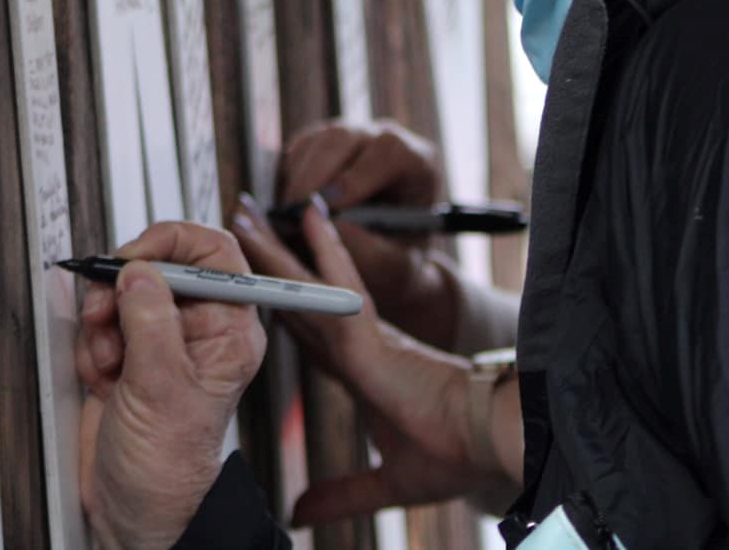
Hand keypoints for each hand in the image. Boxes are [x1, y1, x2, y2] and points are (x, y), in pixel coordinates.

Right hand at [77, 222, 268, 549]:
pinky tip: (103, 381)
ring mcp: (161, 343)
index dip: (173, 243)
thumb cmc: (169, 466)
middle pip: (159, 268)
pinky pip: (102, 327)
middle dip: (124, 292)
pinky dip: (93, 349)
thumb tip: (139, 271)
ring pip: (123, 295)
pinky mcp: (128, 358)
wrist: (135, 511)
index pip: (215, 254)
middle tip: (108, 316)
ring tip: (110, 364)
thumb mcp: (162, 389)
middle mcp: (198, 330)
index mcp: (229, 329)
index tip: (136, 257)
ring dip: (105, 327)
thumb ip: (150, 323)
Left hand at [232, 193, 520, 524]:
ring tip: (245, 212)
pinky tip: (310, 216)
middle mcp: (359, 347)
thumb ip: (341, 495)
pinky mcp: (374, 337)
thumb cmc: (456, 456)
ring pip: (307, 285)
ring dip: (274, 249)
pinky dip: (324, 250)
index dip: (280, 308)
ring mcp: (364, 337)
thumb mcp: (386, 484)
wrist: (492, 442)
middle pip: (298, 299)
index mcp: (363, 375)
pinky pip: (340, 285)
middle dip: (265, 264)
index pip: (309, 335)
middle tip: (237, 224)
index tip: (253, 284)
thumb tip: (299, 515)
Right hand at [280, 121, 461, 348]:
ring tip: (291, 222)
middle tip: (293, 216)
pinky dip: (288, 180)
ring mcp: (352, 136)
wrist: (385, 254)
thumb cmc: (397, 257)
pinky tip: (292, 213)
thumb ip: (368, 249)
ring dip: (297, 180)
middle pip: (342, 137)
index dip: (356, 177)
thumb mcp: (393, 265)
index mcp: (417, 162)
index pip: (389, 151)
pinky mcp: (323, 143)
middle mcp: (383, 139)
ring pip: (315, 141)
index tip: (330, 208)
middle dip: (313, 176)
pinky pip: (298, 150)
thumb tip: (329, 225)